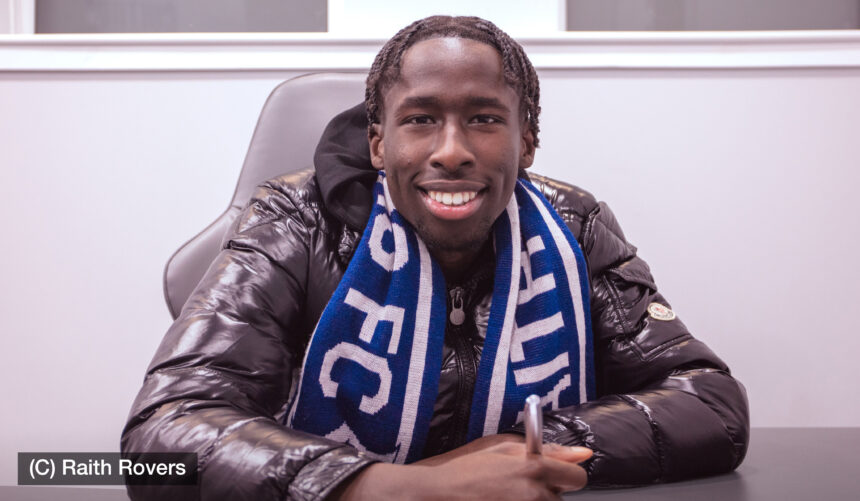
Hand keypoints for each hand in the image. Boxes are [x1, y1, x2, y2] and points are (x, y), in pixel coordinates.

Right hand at [330, 437, 592, 500]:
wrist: (435, 495)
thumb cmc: (466, 470)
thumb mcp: (504, 448)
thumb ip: (549, 452)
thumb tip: (584, 454)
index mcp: (534, 470)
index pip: (578, 479)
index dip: (566, 474)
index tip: (553, 474)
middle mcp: (535, 497)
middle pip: (558, 497)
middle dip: (543, 490)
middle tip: (514, 485)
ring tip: (503, 495)